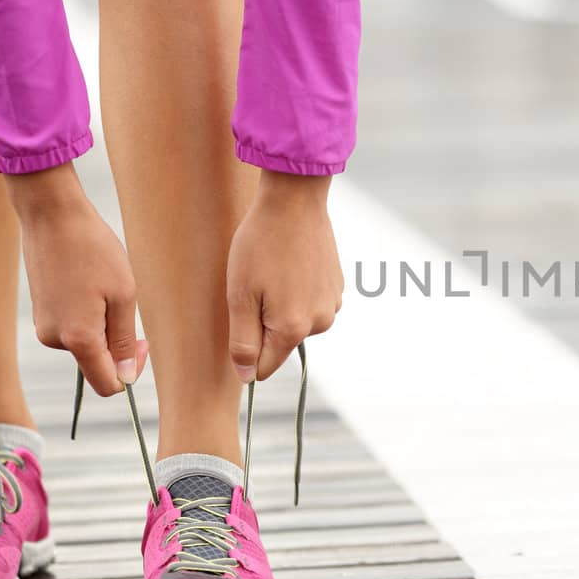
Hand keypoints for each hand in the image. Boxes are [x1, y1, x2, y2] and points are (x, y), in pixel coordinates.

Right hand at [6, 164, 144, 396]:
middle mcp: (54, 339)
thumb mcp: (123, 294)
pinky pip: (72, 327)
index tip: (142, 343)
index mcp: (78, 339)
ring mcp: (44, 326)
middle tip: (127, 303)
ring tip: (103, 286)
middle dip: (117, 342)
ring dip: (103, 324)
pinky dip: (87, 314)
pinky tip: (88, 283)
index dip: (130, 372)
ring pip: (85, 343)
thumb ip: (123, 340)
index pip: (107, 384)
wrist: (52, 216)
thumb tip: (125, 378)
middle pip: (96, 362)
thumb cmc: (93, 251)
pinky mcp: (41, 313)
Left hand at [227, 172, 342, 381]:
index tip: (240, 315)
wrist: (296, 201)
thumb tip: (247, 378)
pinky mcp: (338, 287)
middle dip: (264, 323)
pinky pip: (310, 304)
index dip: (245, 349)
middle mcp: (320, 323)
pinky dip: (298, 292)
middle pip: (281, 343)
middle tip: (255, 285)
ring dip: (282, 307)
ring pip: (296, 323)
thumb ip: (243, 342)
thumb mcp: (240, 295)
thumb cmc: (260, 244)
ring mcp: (333, 304)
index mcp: (293, 329)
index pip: (264, 367)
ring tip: (274, 271)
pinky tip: (290, 265)